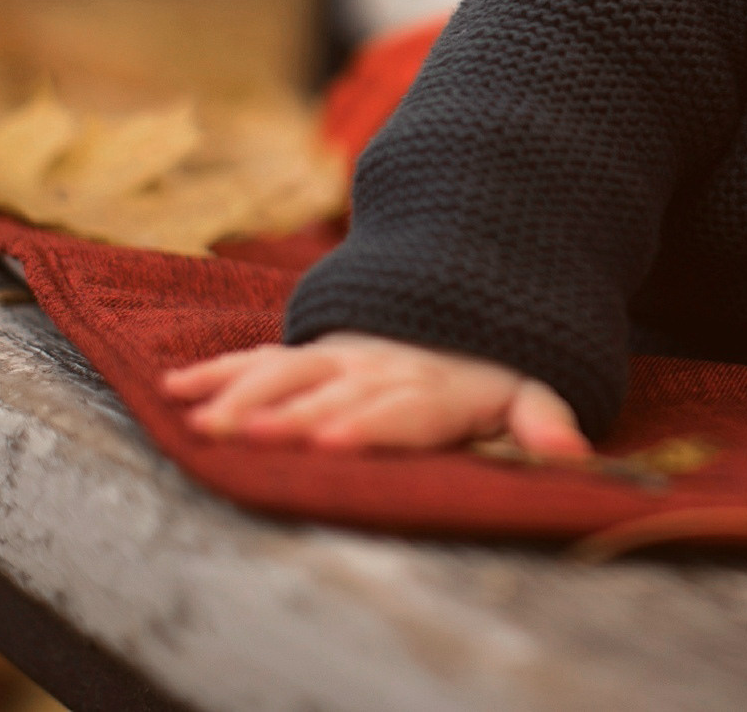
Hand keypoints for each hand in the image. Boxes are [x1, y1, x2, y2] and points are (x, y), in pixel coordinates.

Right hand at [159, 331, 590, 459]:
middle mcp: (378, 370)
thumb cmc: (496, 365)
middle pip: (329, 394)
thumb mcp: (532, 385)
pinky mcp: (311, 354)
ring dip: (241, 396)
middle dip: (288, 415)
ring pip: (284, 374)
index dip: (363, 424)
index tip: (328, 440)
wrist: (466, 293)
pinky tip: (174, 389)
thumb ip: (543, 417)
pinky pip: (259, 358)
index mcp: (431, 387)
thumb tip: (573, 453)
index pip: (396, 409)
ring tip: (202, 422)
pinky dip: (217, 371)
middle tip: (246, 436)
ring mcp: (339, 359)